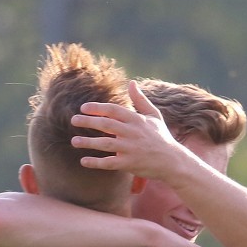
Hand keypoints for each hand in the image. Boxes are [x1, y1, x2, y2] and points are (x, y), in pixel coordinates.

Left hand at [71, 81, 186, 178]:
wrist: (173, 161)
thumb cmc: (161, 137)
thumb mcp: (154, 115)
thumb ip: (140, 100)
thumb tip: (131, 82)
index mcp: (137, 120)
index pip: (114, 110)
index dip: (97, 108)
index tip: (83, 108)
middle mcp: (133, 133)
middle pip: (106, 125)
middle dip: (88, 122)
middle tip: (73, 120)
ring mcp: (131, 149)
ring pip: (106, 144)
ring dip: (89, 142)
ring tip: (74, 141)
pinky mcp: (130, 164)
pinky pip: (110, 163)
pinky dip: (96, 162)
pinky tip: (84, 161)